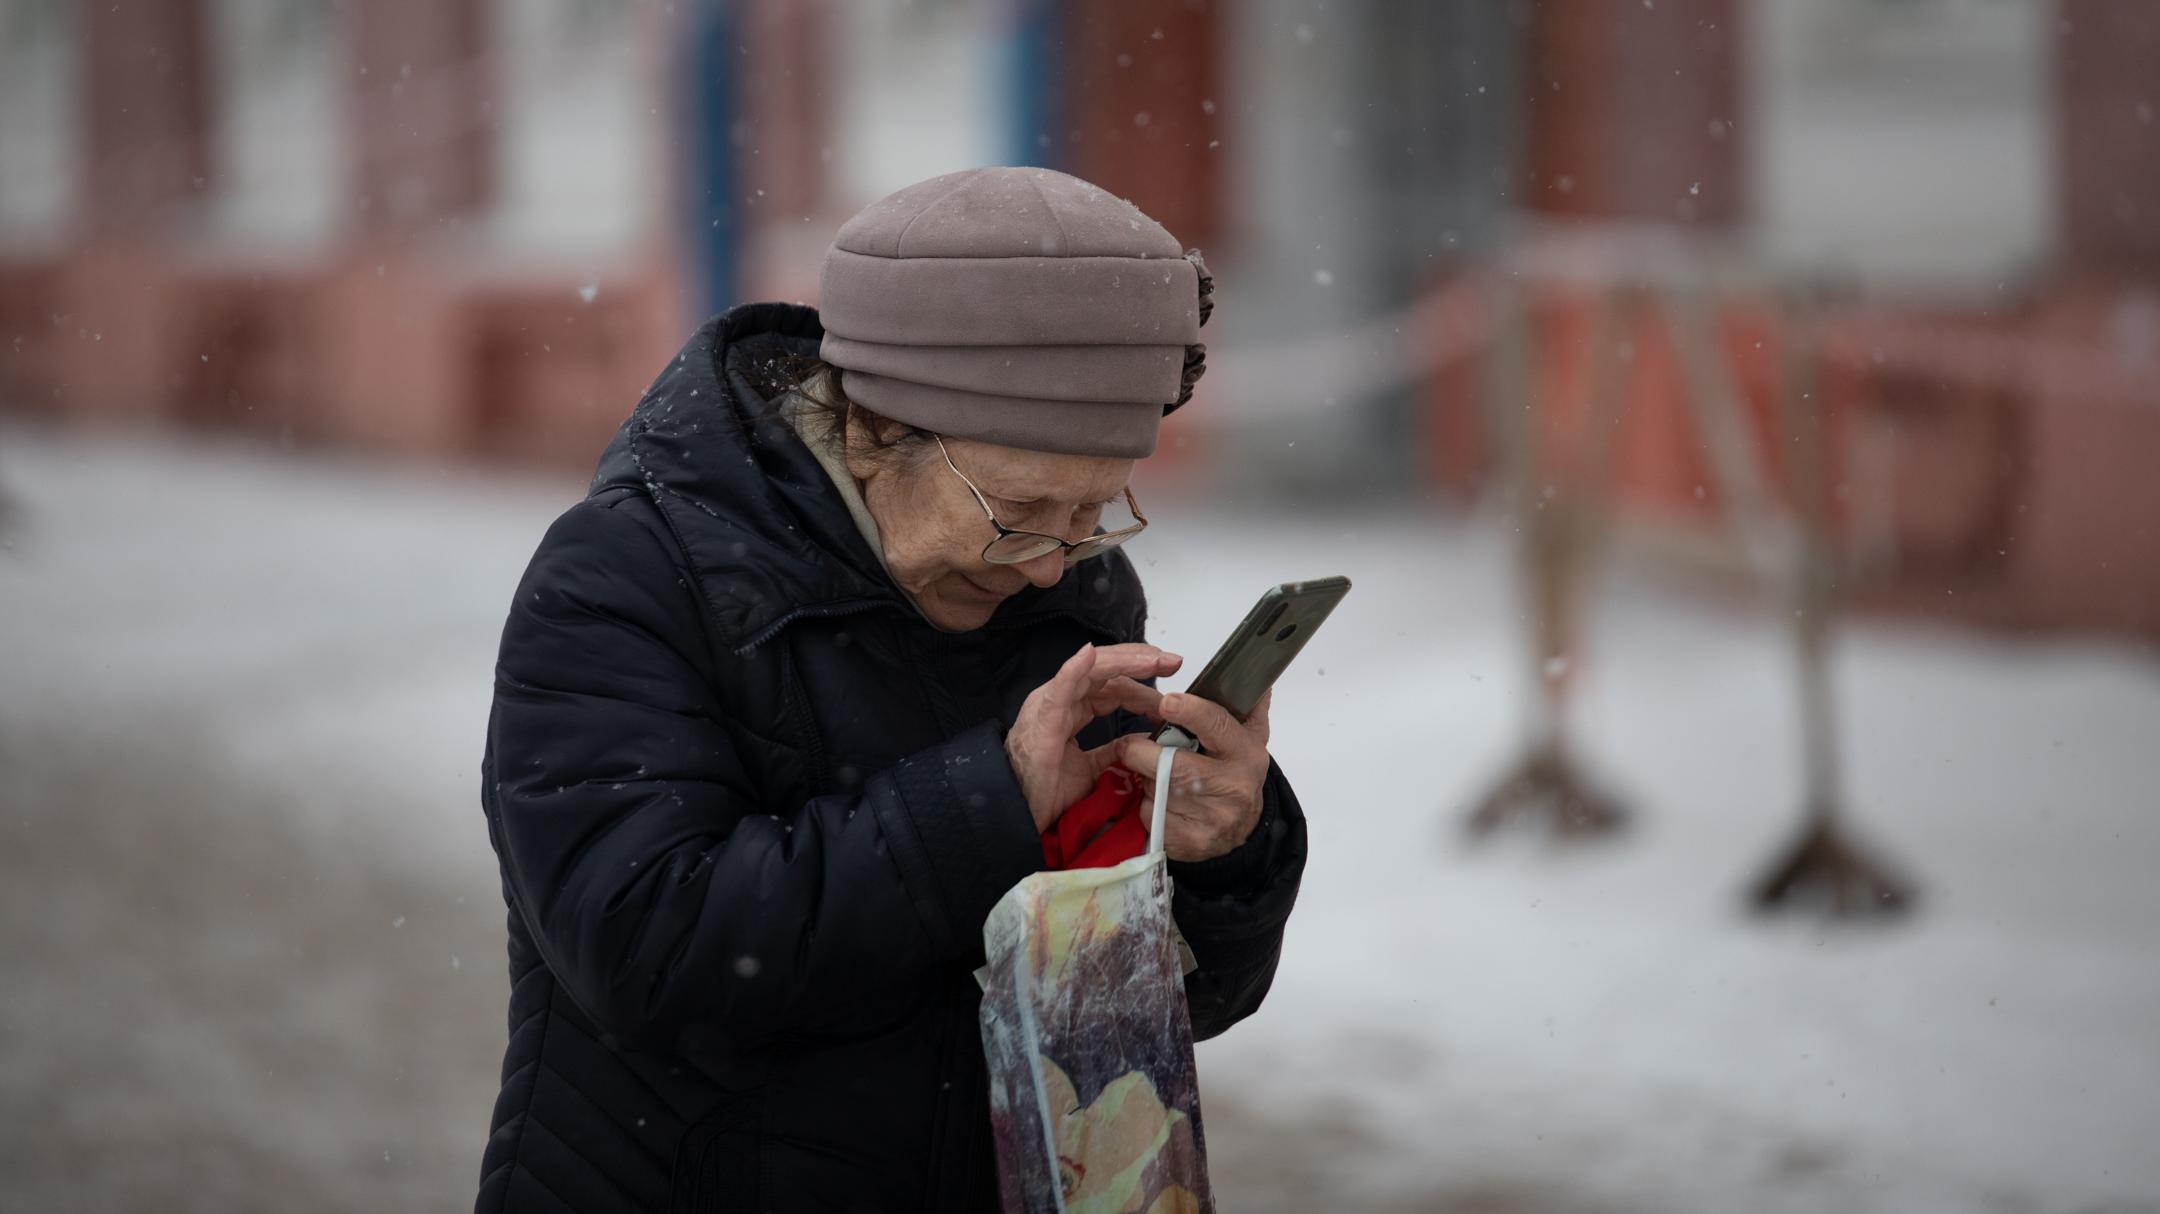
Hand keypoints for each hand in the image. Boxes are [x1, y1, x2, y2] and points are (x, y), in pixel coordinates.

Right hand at [1006, 643, 1183, 832]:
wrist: (1017, 811)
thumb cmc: (1044, 791)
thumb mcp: (1092, 769)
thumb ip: (1114, 751)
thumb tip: (1143, 741)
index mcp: (1073, 709)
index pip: (1113, 686)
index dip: (1143, 684)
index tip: (1171, 685)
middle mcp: (1062, 699)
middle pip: (1106, 671)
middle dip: (1141, 662)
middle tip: (1173, 662)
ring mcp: (1051, 703)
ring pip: (1091, 671)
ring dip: (1123, 661)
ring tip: (1152, 658)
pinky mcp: (1042, 716)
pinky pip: (1060, 687)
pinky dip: (1075, 669)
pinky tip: (1090, 655)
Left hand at [1112, 690, 1271, 862]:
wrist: (1243, 831)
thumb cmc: (1236, 774)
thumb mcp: (1250, 738)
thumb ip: (1249, 706)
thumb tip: (1258, 678)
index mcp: (1246, 754)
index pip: (1218, 726)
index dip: (1190, 712)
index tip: (1167, 701)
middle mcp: (1232, 787)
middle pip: (1174, 765)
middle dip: (1142, 752)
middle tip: (1130, 746)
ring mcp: (1212, 819)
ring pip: (1157, 790)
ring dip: (1144, 779)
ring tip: (1153, 775)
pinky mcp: (1189, 843)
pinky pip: (1150, 815)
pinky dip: (1145, 805)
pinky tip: (1158, 802)